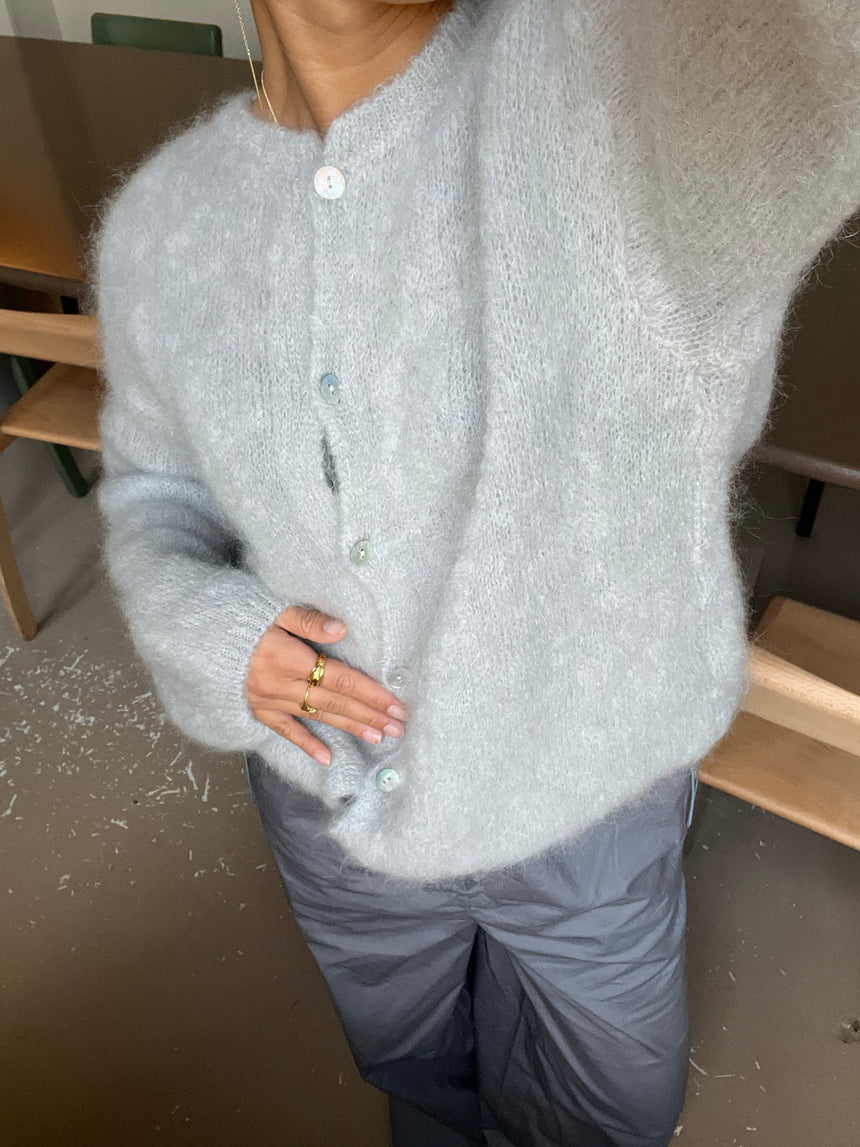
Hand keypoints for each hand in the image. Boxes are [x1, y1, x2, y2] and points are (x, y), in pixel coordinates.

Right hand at [245, 606, 407, 765]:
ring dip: (349, 728)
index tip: (396, 704)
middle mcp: (281, 684)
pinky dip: (306, 744)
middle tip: (398, 727)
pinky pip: (285, 731)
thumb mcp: (275, 609)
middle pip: (335, 701)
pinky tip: (328, 758)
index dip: (371, 693)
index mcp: (289, 658)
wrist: (202, 636)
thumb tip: (342, 629)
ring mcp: (269, 700)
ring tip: (378, 737)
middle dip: (369, 715)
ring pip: (317, 715)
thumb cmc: (243, 618)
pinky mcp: (258, 710)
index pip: (340, 678)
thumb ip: (308, 620)